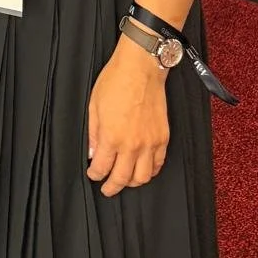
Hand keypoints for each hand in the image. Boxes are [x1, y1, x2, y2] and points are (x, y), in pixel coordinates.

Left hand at [86, 35, 170, 196]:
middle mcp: (132, 145)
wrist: (141, 68)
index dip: (96, 175)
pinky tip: (143, 169)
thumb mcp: (94, 105)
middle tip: (106, 188)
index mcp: (112, 137)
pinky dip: (150, 171)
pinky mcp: (163, 138)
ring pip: (143, 177)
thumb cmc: (115, 81)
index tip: (93, 175)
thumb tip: (93, 153)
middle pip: (123, 178)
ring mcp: (150, 143)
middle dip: (112, 187)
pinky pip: (158, 164)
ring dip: (132, 182)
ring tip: (124, 180)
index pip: (102, 168)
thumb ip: (94, 134)